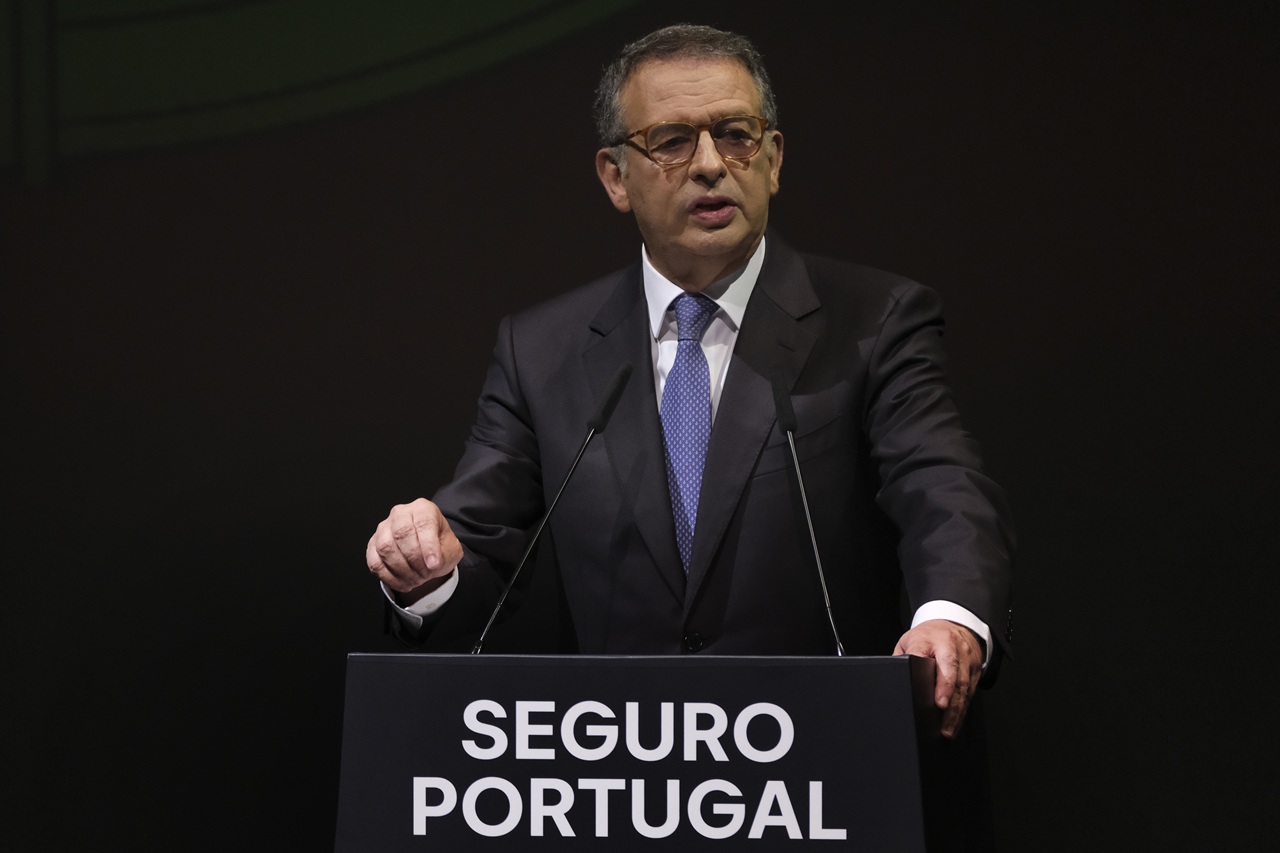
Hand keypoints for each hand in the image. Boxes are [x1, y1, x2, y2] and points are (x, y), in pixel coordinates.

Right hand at [366, 498, 462, 604]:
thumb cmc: (439, 545)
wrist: (427, 552)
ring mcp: (383, 528)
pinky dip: (390, 578)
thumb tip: (431, 564)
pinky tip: (404, 583)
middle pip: (401, 533)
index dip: (428, 546)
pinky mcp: (373, 545)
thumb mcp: (451, 548)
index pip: (423, 523)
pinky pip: (375, 563)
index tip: (434, 565)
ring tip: (416, 579)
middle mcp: (400, 514)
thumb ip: (445, 554)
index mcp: (423, 509)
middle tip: (426, 574)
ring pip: (385, 548)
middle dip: (414, 559)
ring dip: (402, 570)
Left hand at [894, 619, 983, 738]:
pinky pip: (971, 691)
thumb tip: (892, 682)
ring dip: (957, 711)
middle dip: (950, 703)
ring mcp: (966, 658)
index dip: (938, 682)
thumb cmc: (927, 637)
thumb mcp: (908, 642)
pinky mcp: (975, 669)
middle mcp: (951, 647)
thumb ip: (902, 659)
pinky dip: (963, 708)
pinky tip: (956, 722)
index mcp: (928, 638)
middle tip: (943, 725)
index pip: (932, 659)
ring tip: (948, 730)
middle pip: (953, 677)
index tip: (938, 702)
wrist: (952, 625)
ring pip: (964, 687)